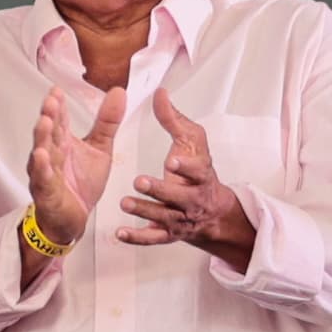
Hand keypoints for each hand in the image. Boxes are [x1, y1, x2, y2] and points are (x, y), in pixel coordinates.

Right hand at [27, 86, 127, 255]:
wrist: (73, 218)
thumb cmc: (81, 183)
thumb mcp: (100, 149)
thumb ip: (107, 122)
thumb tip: (118, 92)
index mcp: (63, 143)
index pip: (60, 120)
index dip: (58, 106)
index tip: (57, 90)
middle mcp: (51, 155)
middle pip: (49, 133)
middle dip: (48, 116)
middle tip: (51, 101)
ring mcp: (46, 173)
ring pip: (42, 153)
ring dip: (42, 138)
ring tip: (44, 123)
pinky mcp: (46, 192)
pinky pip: (42, 179)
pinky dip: (41, 168)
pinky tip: (41, 156)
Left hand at [114, 90, 254, 266]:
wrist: (211, 210)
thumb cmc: (197, 171)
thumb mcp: (192, 142)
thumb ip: (174, 120)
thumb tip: (160, 93)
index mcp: (201, 175)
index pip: (198, 171)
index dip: (187, 168)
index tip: (173, 161)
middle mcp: (192, 199)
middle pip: (178, 197)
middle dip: (160, 190)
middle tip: (140, 181)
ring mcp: (180, 218)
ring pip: (163, 217)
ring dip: (144, 211)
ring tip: (125, 202)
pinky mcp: (168, 233)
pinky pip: (153, 238)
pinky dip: (138, 237)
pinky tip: (120, 234)